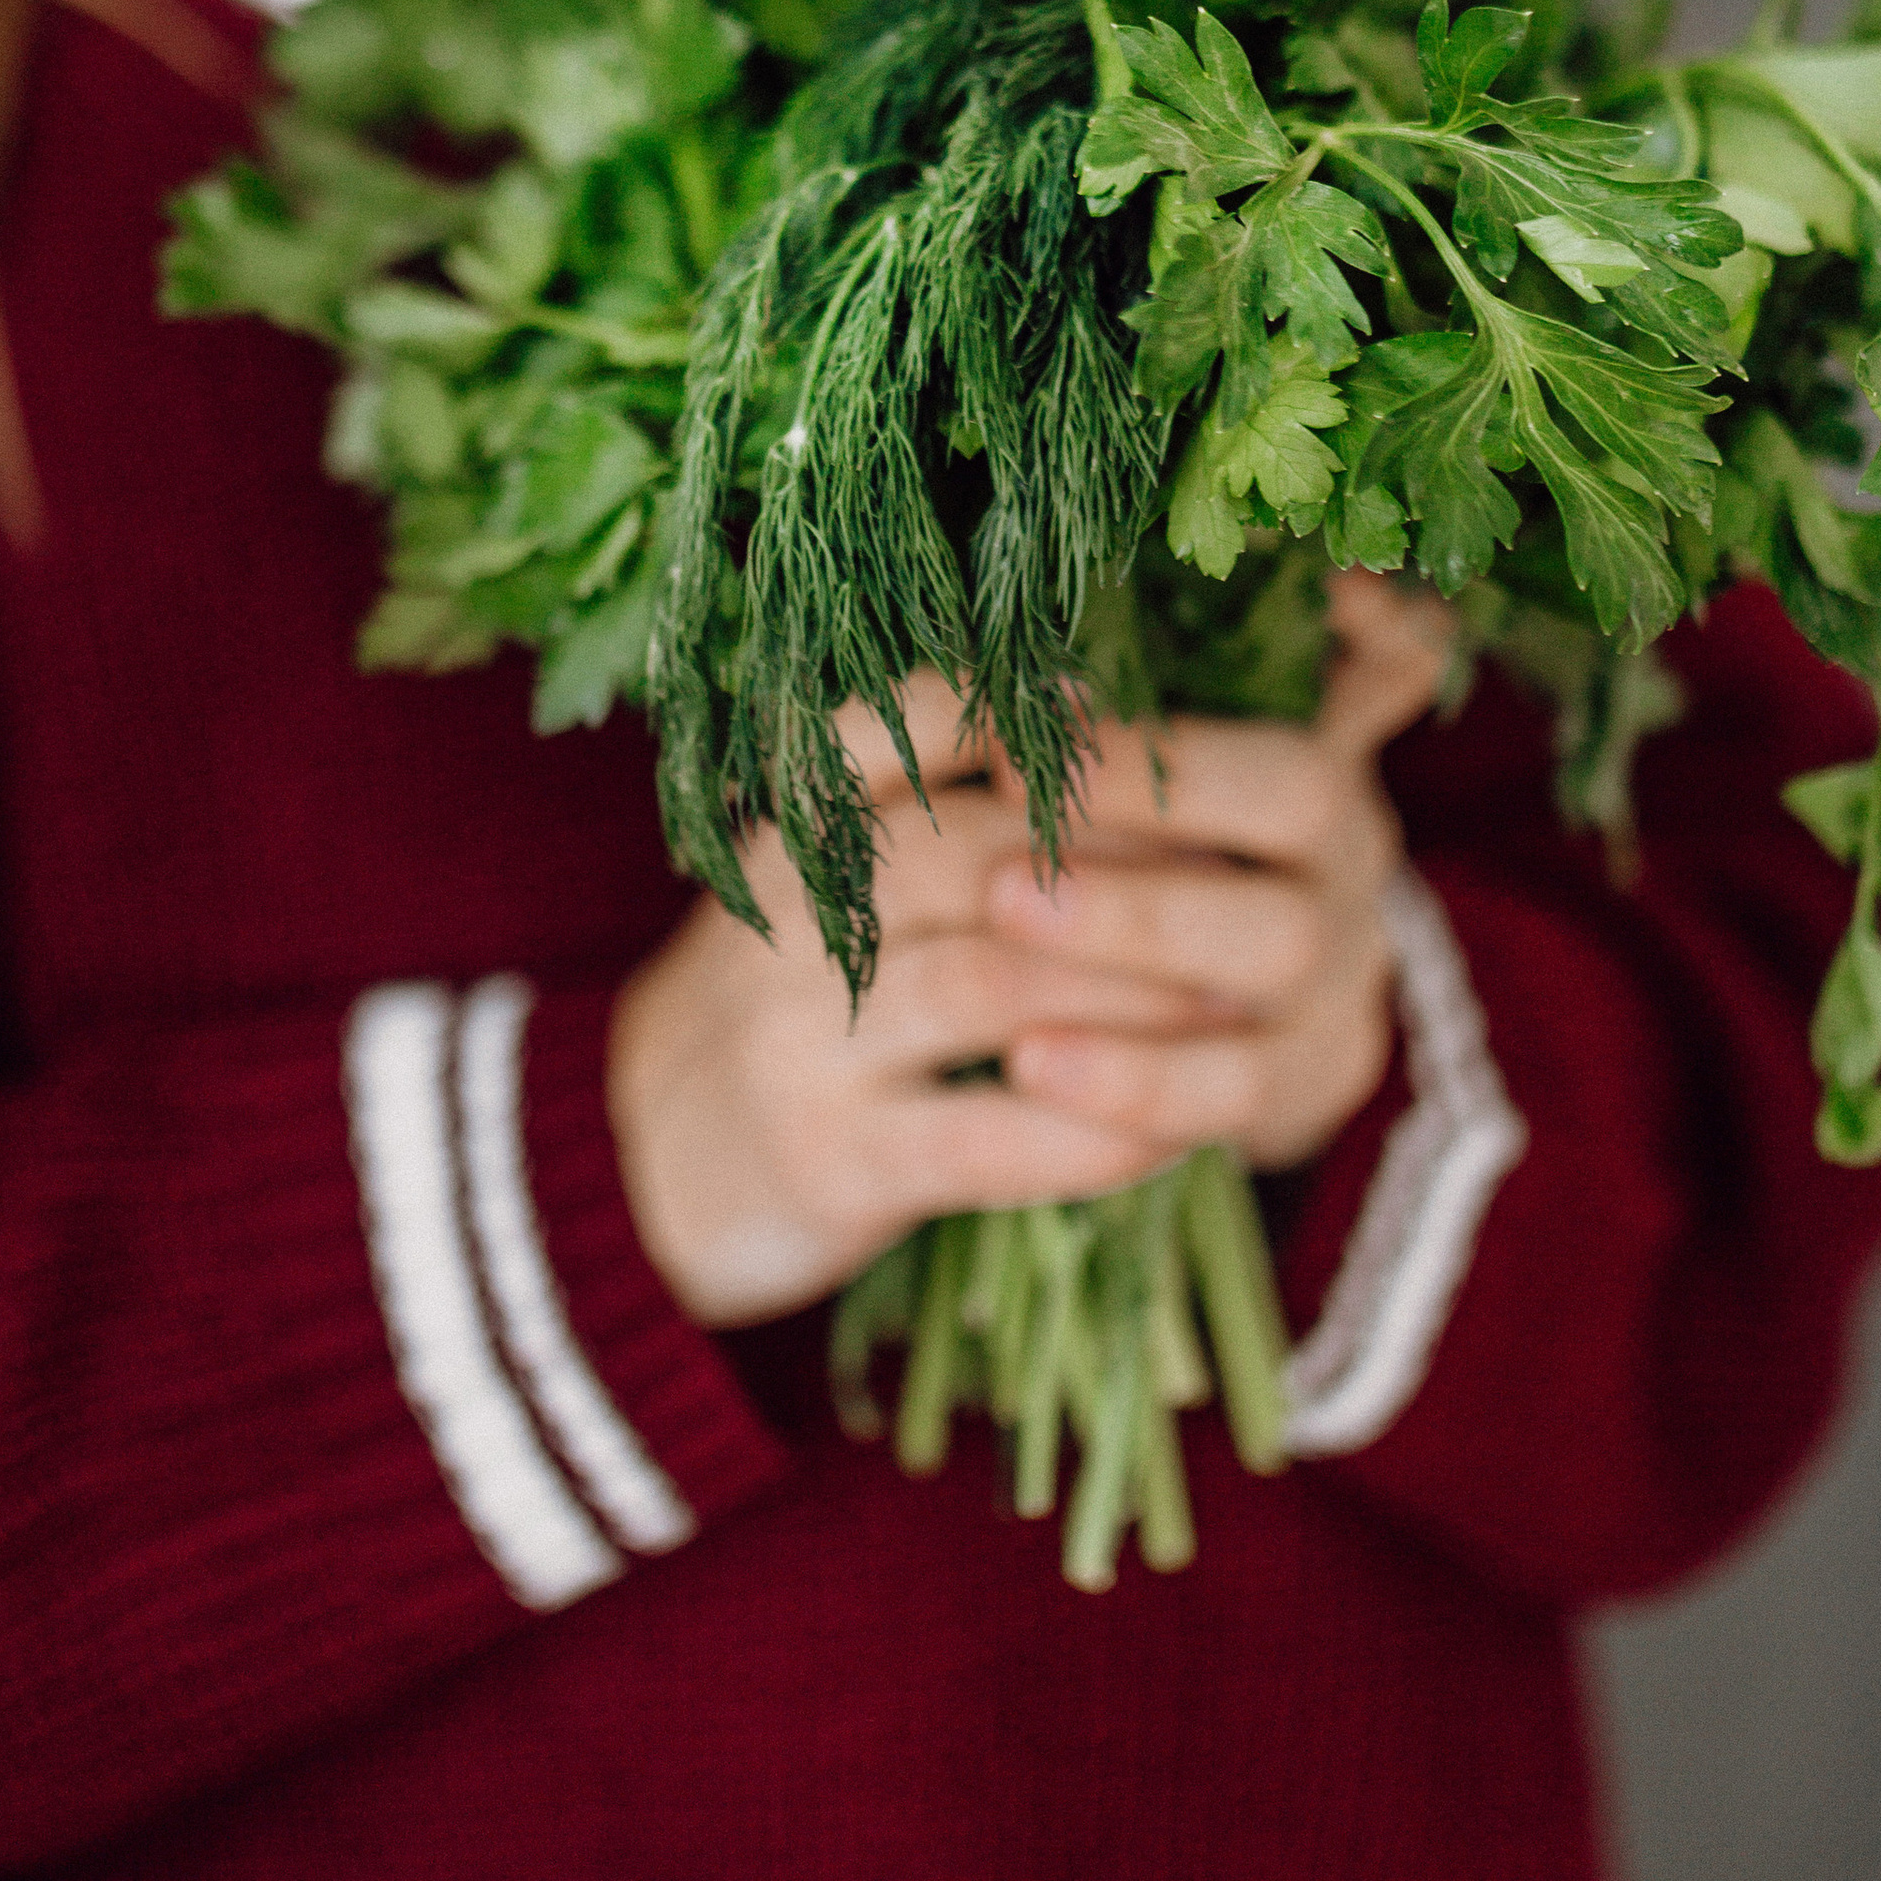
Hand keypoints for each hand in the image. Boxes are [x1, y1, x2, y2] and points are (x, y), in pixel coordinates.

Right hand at [607, 572, 1452, 1327]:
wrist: (634, 1168)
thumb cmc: (782, 1005)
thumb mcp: (817, 888)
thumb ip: (925, 810)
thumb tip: (1096, 715)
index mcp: (790, 836)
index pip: (890, 733)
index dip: (1005, 714)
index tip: (1112, 712)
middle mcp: (786, 924)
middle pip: (970, 857)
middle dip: (1122, 864)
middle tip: (1245, 873)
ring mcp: (800, 1045)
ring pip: (987, 992)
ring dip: (1130, 994)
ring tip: (1239, 998)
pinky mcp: (832, 1162)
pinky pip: (981, 1140)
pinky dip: (1090, 1134)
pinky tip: (1173, 1133)